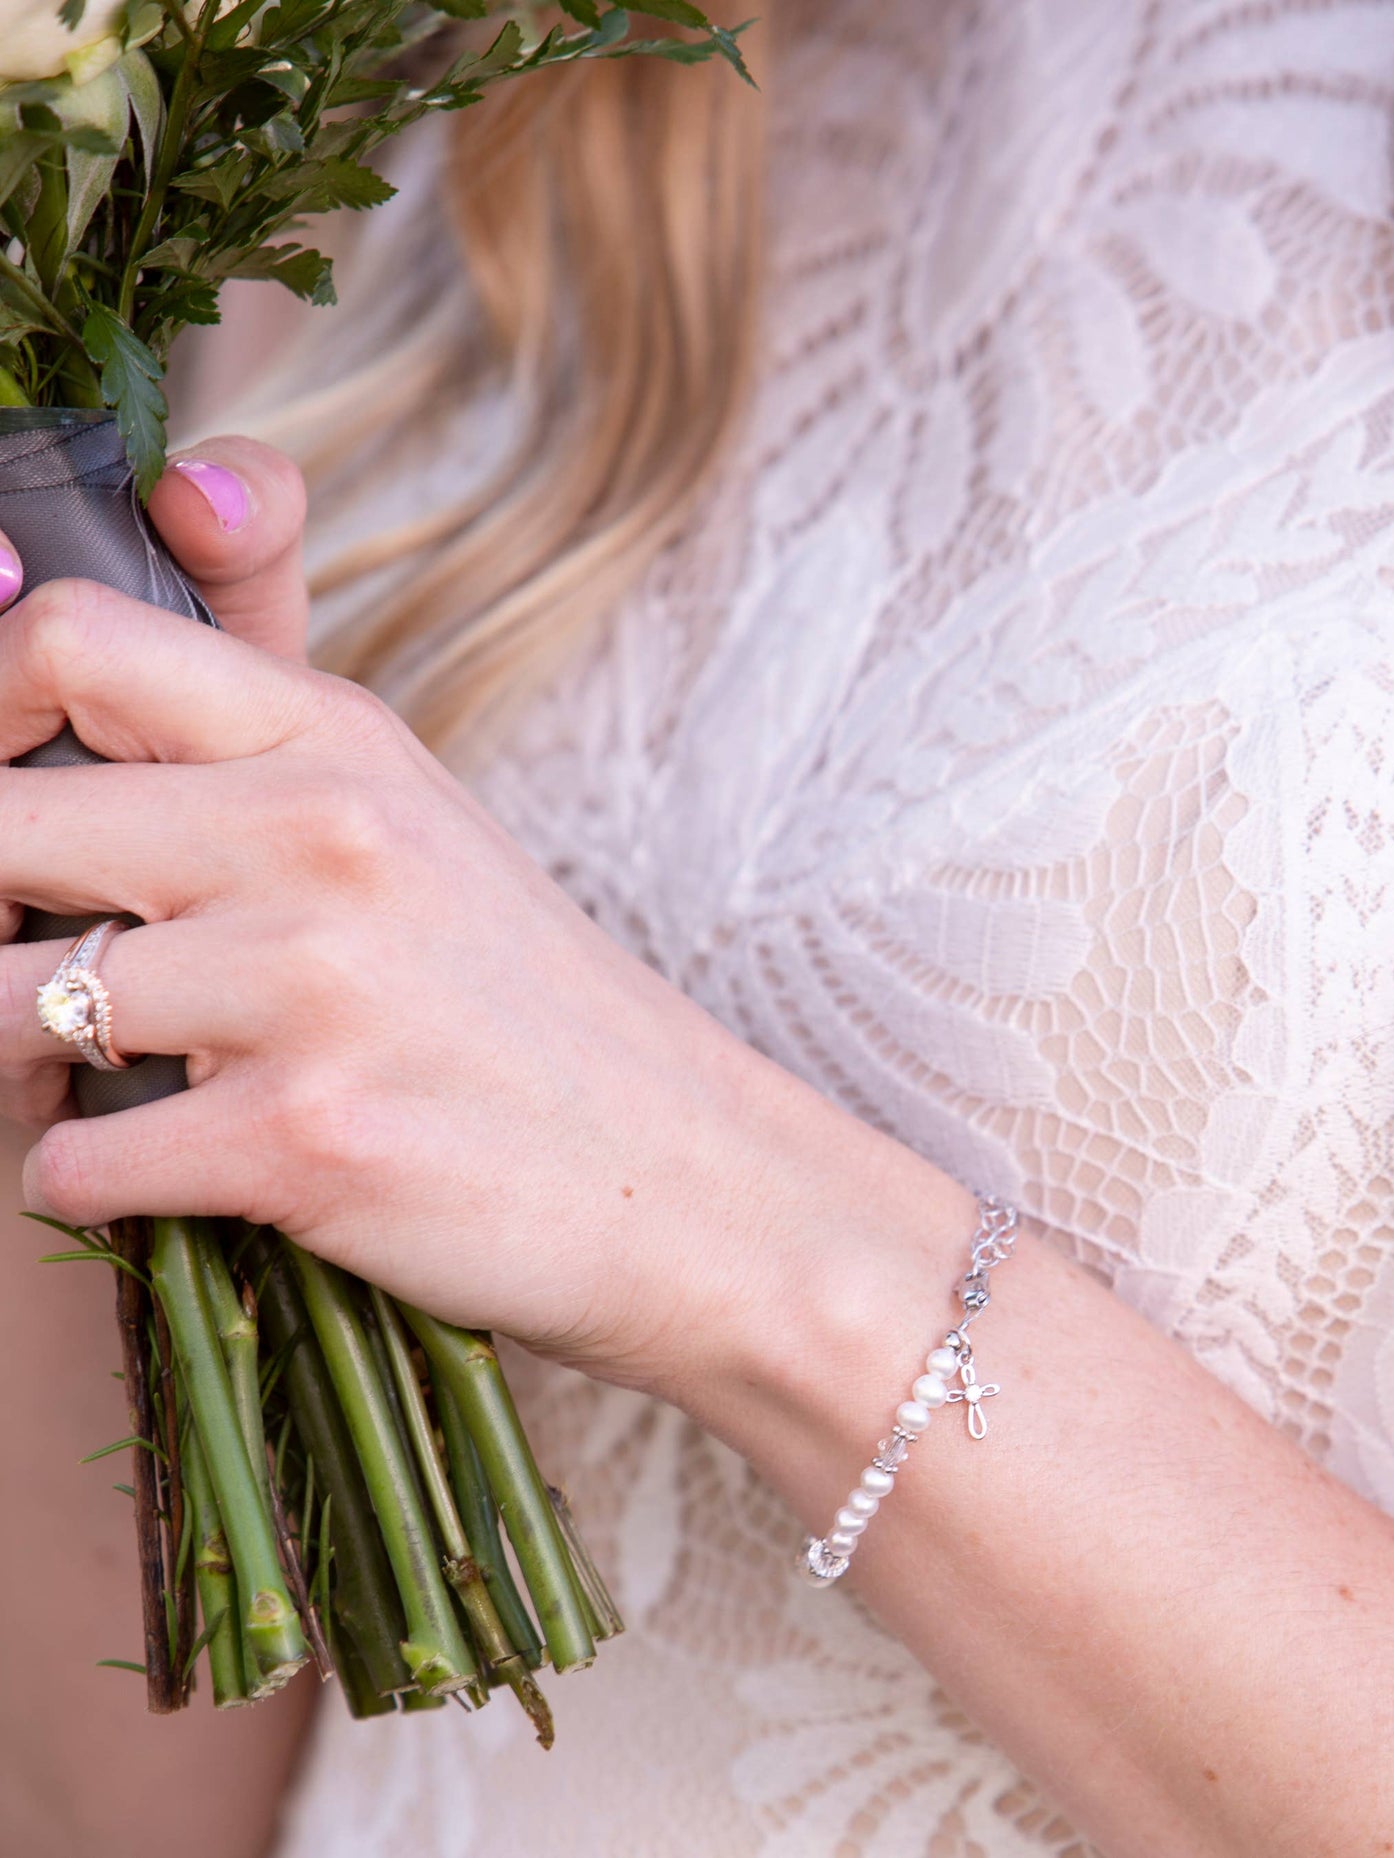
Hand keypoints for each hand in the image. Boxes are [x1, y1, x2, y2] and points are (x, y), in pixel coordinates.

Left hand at [0, 437, 927, 1403]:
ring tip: (126, 1087)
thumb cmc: (526, 1004)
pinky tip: (186, 1171)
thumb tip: (129, 571)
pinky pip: (73, 1161)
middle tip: (43, 966)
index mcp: (339, 738)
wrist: (688, 1178)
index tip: (7, 792)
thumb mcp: (413, 816)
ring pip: (5, 1010)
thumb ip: (254, 720)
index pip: (71, 639)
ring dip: (33, 1068)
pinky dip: (96, 1182)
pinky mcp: (300, 1140)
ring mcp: (310, 986)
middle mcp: (318, 835)